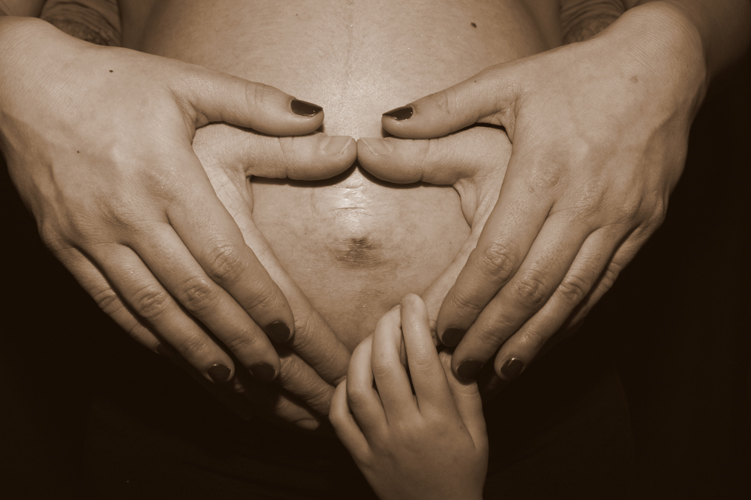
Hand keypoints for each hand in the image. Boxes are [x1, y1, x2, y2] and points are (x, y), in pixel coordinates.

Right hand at [0, 18, 343, 384]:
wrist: (23, 86)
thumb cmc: (115, 84)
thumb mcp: (189, 83)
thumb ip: (258, 104)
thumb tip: (321, 117)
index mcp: (166, 176)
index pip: (222, 255)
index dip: (256, 298)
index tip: (287, 331)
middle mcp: (129, 214)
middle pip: (192, 293)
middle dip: (236, 339)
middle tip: (272, 375)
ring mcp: (92, 236)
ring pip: (151, 309)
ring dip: (193, 351)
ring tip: (230, 382)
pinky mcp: (66, 247)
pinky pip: (110, 303)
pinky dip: (145, 335)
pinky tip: (172, 356)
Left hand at [330, 295, 487, 499]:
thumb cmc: (463, 472)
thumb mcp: (478, 432)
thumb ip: (464, 389)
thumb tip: (448, 348)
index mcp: (439, 421)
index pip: (422, 361)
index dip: (415, 323)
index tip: (413, 301)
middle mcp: (405, 429)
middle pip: (386, 366)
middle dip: (386, 328)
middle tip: (392, 311)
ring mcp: (378, 443)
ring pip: (358, 387)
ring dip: (361, 353)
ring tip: (372, 337)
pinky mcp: (360, 455)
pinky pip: (340, 417)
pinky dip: (341, 390)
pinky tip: (354, 374)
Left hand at [361, 4, 705, 381]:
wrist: (661, 69)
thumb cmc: (576, 78)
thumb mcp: (507, 84)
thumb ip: (443, 111)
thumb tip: (383, 127)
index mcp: (543, 170)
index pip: (499, 254)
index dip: (468, 299)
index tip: (440, 330)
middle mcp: (584, 203)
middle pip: (533, 287)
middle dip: (494, 334)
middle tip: (461, 369)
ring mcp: (619, 219)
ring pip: (572, 295)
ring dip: (534, 340)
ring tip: (501, 372)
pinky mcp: (642, 227)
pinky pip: (605, 284)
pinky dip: (574, 318)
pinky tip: (549, 341)